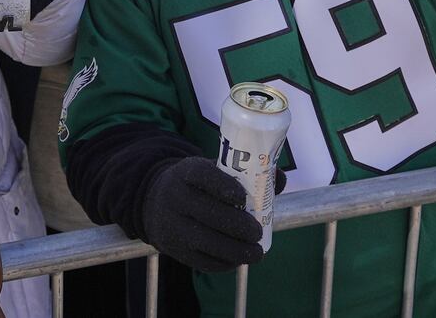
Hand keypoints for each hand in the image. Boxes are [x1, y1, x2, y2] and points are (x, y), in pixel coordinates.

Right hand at [139, 156, 262, 271]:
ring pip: (205, 240)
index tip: (244, 198)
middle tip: (257, 233)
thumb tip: (279, 179)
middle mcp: (175, 196)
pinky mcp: (175, 249)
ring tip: (256, 253)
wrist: (156, 204)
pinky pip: (201, 260)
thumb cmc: (198, 188)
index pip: (201, 175)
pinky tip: (238, 260)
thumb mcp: (213, 173)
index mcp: (186, 172)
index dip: (223, 186)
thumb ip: (246, 176)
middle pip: (207, 212)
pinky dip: (224, 262)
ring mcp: (172, 224)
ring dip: (235, 250)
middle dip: (237, 225)